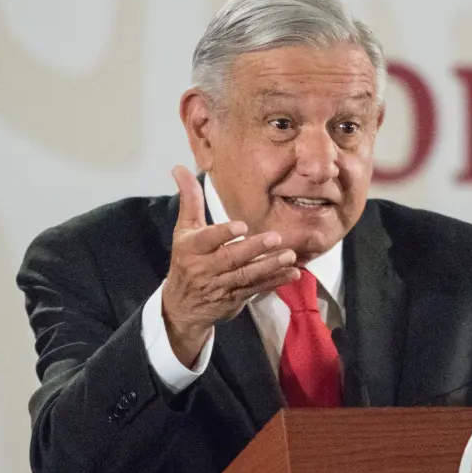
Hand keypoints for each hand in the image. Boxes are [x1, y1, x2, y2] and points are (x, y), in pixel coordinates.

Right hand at [161, 166, 299, 366]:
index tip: (242, 226)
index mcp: (192, 248)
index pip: (207, 240)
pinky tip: (293, 274)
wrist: (182, 305)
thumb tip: (178, 167)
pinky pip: (256, 289)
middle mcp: (205, 268)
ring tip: (289, 256)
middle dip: (253, 249)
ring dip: (269, 266)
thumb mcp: (184, 230)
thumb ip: (189, 200)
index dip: (223, 234)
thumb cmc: (186, 260)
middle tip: (276, 238)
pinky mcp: (235, 298)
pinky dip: (275, 282)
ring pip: (246, 275)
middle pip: (231, 259)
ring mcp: (221, 285)